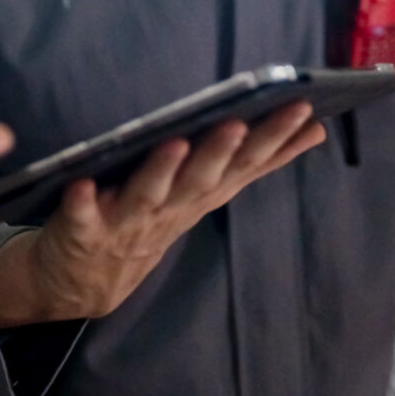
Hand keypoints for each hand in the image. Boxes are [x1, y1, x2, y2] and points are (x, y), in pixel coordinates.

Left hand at [0, 103, 326, 325]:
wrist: (80, 285)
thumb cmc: (149, 223)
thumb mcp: (205, 194)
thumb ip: (251, 162)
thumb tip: (314, 129)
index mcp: (199, 196)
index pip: (244, 165)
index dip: (275, 140)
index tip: (303, 109)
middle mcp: (169, 210)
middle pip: (199, 181)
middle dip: (220, 153)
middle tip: (239, 124)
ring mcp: (125, 224)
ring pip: (148, 195)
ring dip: (162, 172)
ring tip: (176, 144)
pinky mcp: (81, 232)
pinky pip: (80, 218)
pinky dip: (81, 203)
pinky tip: (81, 184)